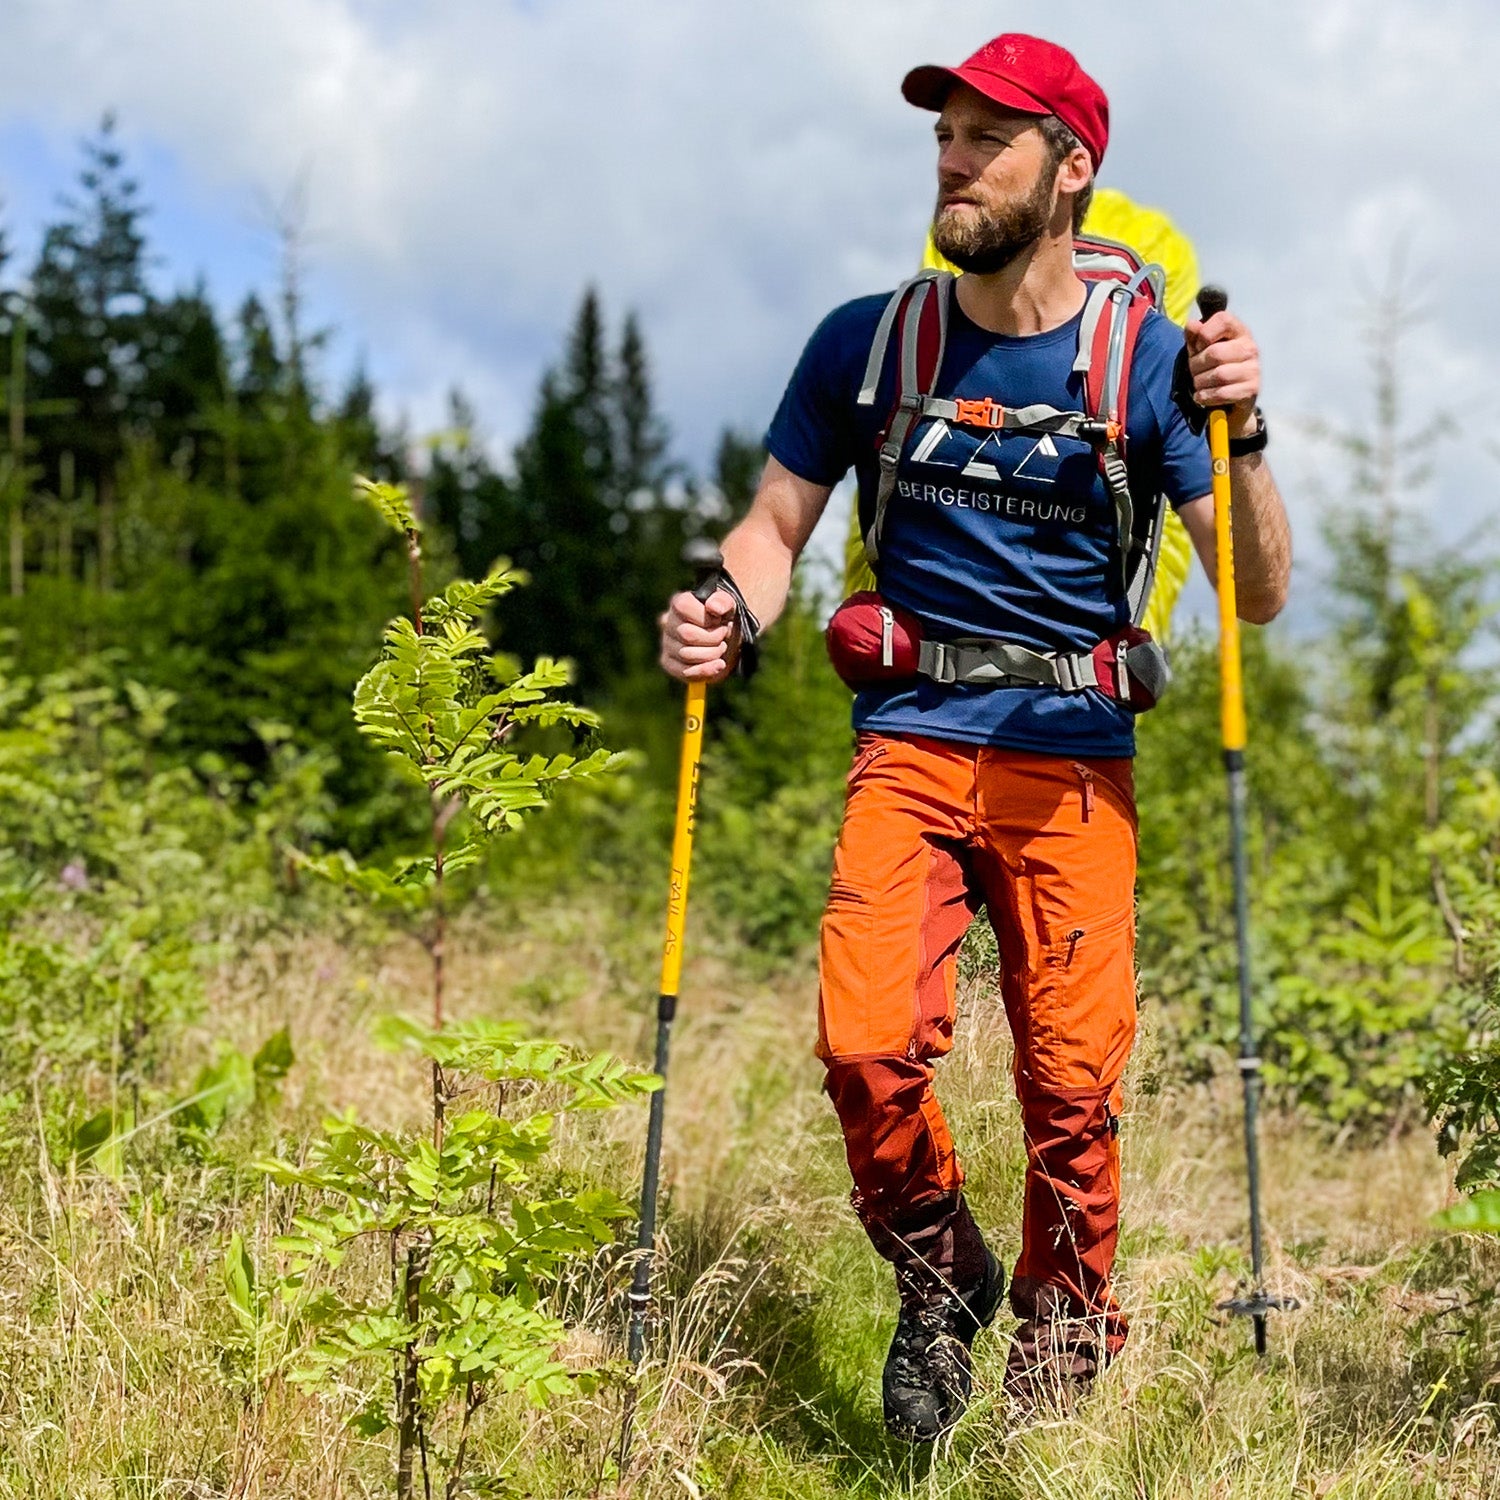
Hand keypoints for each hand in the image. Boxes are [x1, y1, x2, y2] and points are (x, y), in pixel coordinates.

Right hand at [659, 587, 740, 681]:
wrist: (725, 637)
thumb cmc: (723, 618)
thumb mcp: (729, 605)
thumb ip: (723, 601)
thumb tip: (714, 607)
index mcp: (679, 603)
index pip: (683, 607)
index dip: (706, 617)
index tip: (719, 620)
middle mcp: (668, 623)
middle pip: (687, 634)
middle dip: (713, 638)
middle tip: (723, 635)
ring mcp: (667, 644)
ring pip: (686, 655)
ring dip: (712, 654)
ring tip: (721, 647)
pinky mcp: (669, 663)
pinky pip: (684, 672)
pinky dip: (705, 670)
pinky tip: (718, 665)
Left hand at [1183, 309, 1261, 436]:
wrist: (1231, 403)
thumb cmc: (1215, 370)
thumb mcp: (1201, 351)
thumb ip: (1195, 337)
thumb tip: (1192, 325)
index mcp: (1239, 332)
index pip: (1223, 320)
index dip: (1204, 334)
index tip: (1198, 347)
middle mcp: (1250, 348)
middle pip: (1214, 353)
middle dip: (1196, 366)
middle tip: (1195, 372)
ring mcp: (1253, 369)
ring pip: (1218, 375)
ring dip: (1200, 383)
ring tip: (1200, 385)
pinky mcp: (1252, 389)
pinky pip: (1222, 393)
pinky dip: (1206, 397)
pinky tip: (1203, 397)